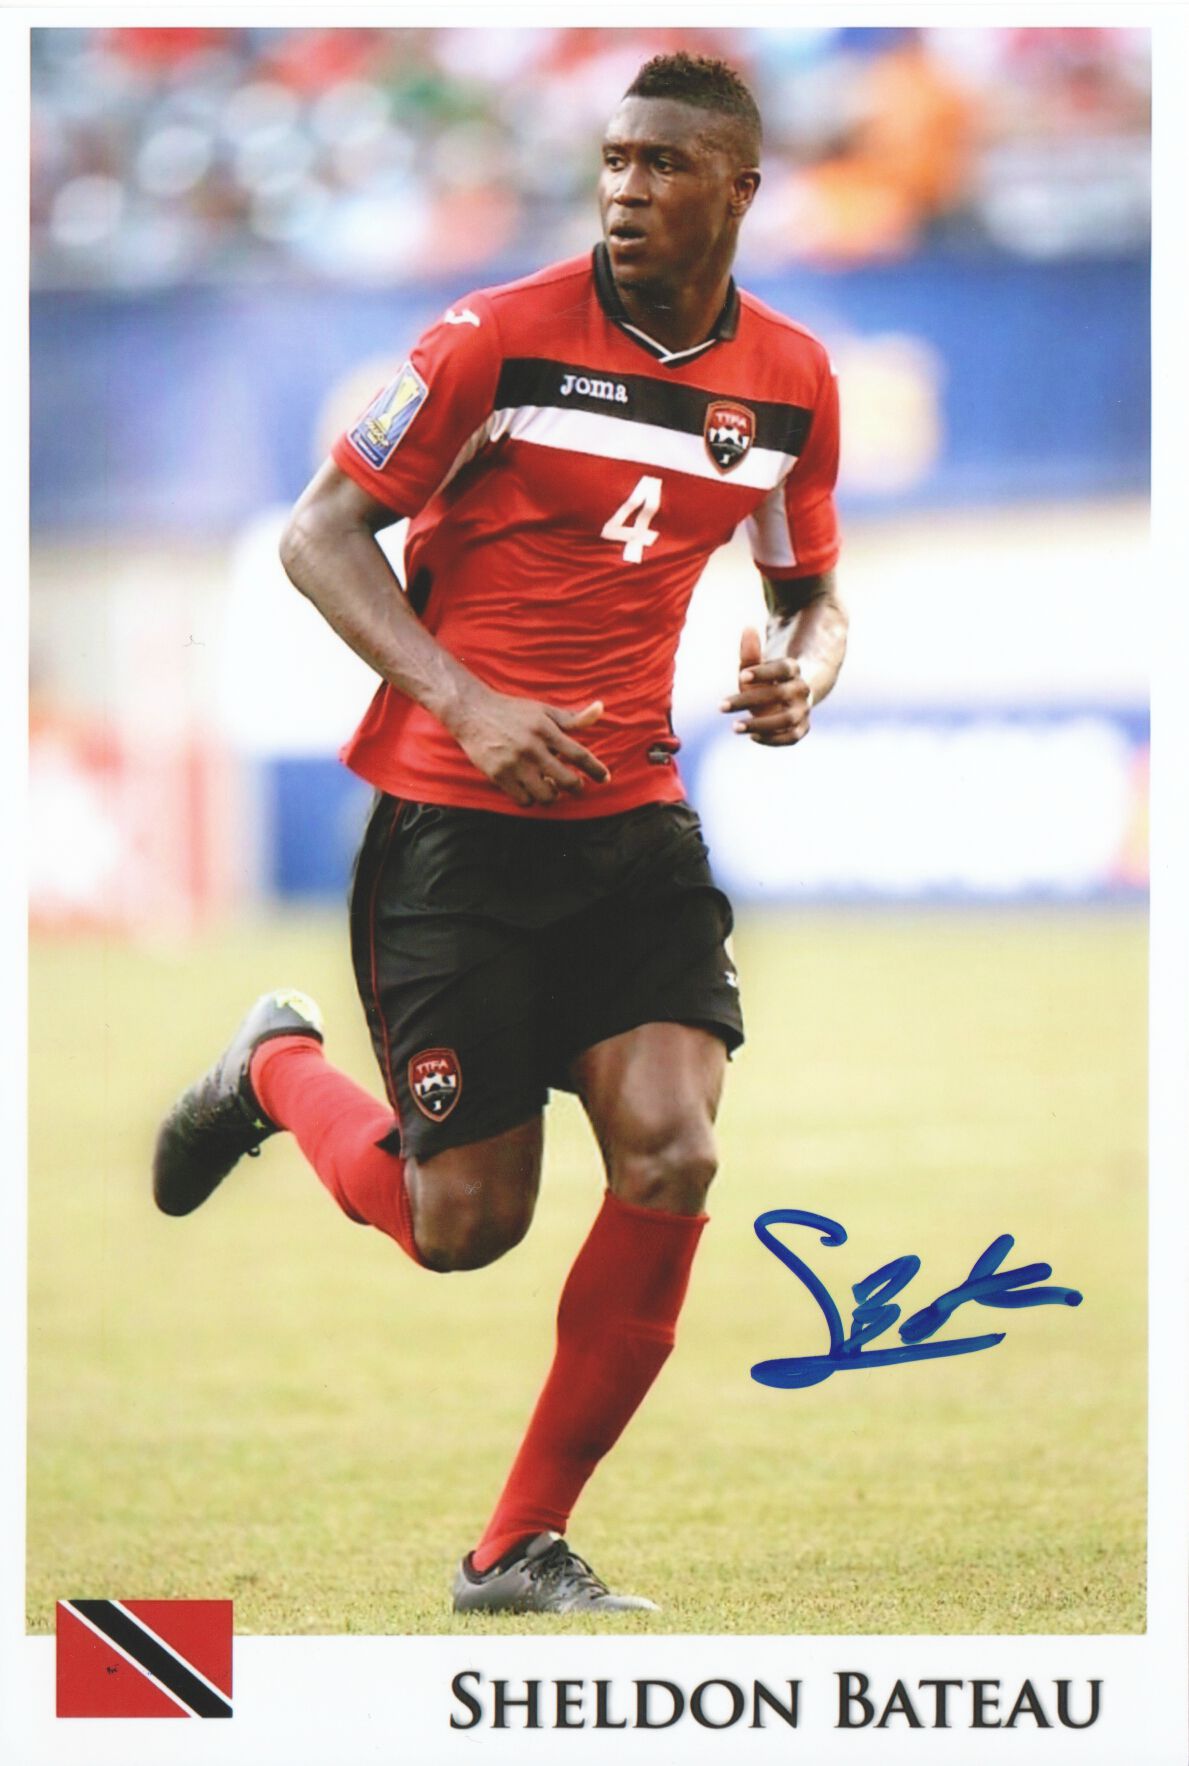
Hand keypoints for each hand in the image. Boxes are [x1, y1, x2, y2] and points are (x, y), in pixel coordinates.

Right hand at [453, 687, 609, 806]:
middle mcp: (532, 748)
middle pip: (567, 780)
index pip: (579, 755)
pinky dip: (531, 798)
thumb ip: (572, 718)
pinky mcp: (498, 775)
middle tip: (576, 785)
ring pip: (546, 796)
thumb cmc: (512, 711)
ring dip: (553, 795)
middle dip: (576, 787)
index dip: (596, 769)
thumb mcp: (543, 710)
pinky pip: (524, 800)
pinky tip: (532, 789)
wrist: (472, 712)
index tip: (605, 778)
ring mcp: (514, 764)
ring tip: (551, 787)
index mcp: (545, 730)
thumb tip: (600, 709)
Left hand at [720, 627, 811, 746]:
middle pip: (779, 694)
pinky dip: (772, 739)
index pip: (784, 668)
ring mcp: (802, 710)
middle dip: (749, 700)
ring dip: (760, 724)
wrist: (788, 700)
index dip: (764, 672)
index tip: (741, 676)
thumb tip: (748, 629)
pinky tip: (752, 737)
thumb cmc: (765, 681)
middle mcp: (801, 689)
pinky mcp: (801, 729)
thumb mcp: (755, 667)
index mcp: (793, 670)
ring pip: (786, 719)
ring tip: (734, 726)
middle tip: (721, 705)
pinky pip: (791, 737)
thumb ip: (750, 653)